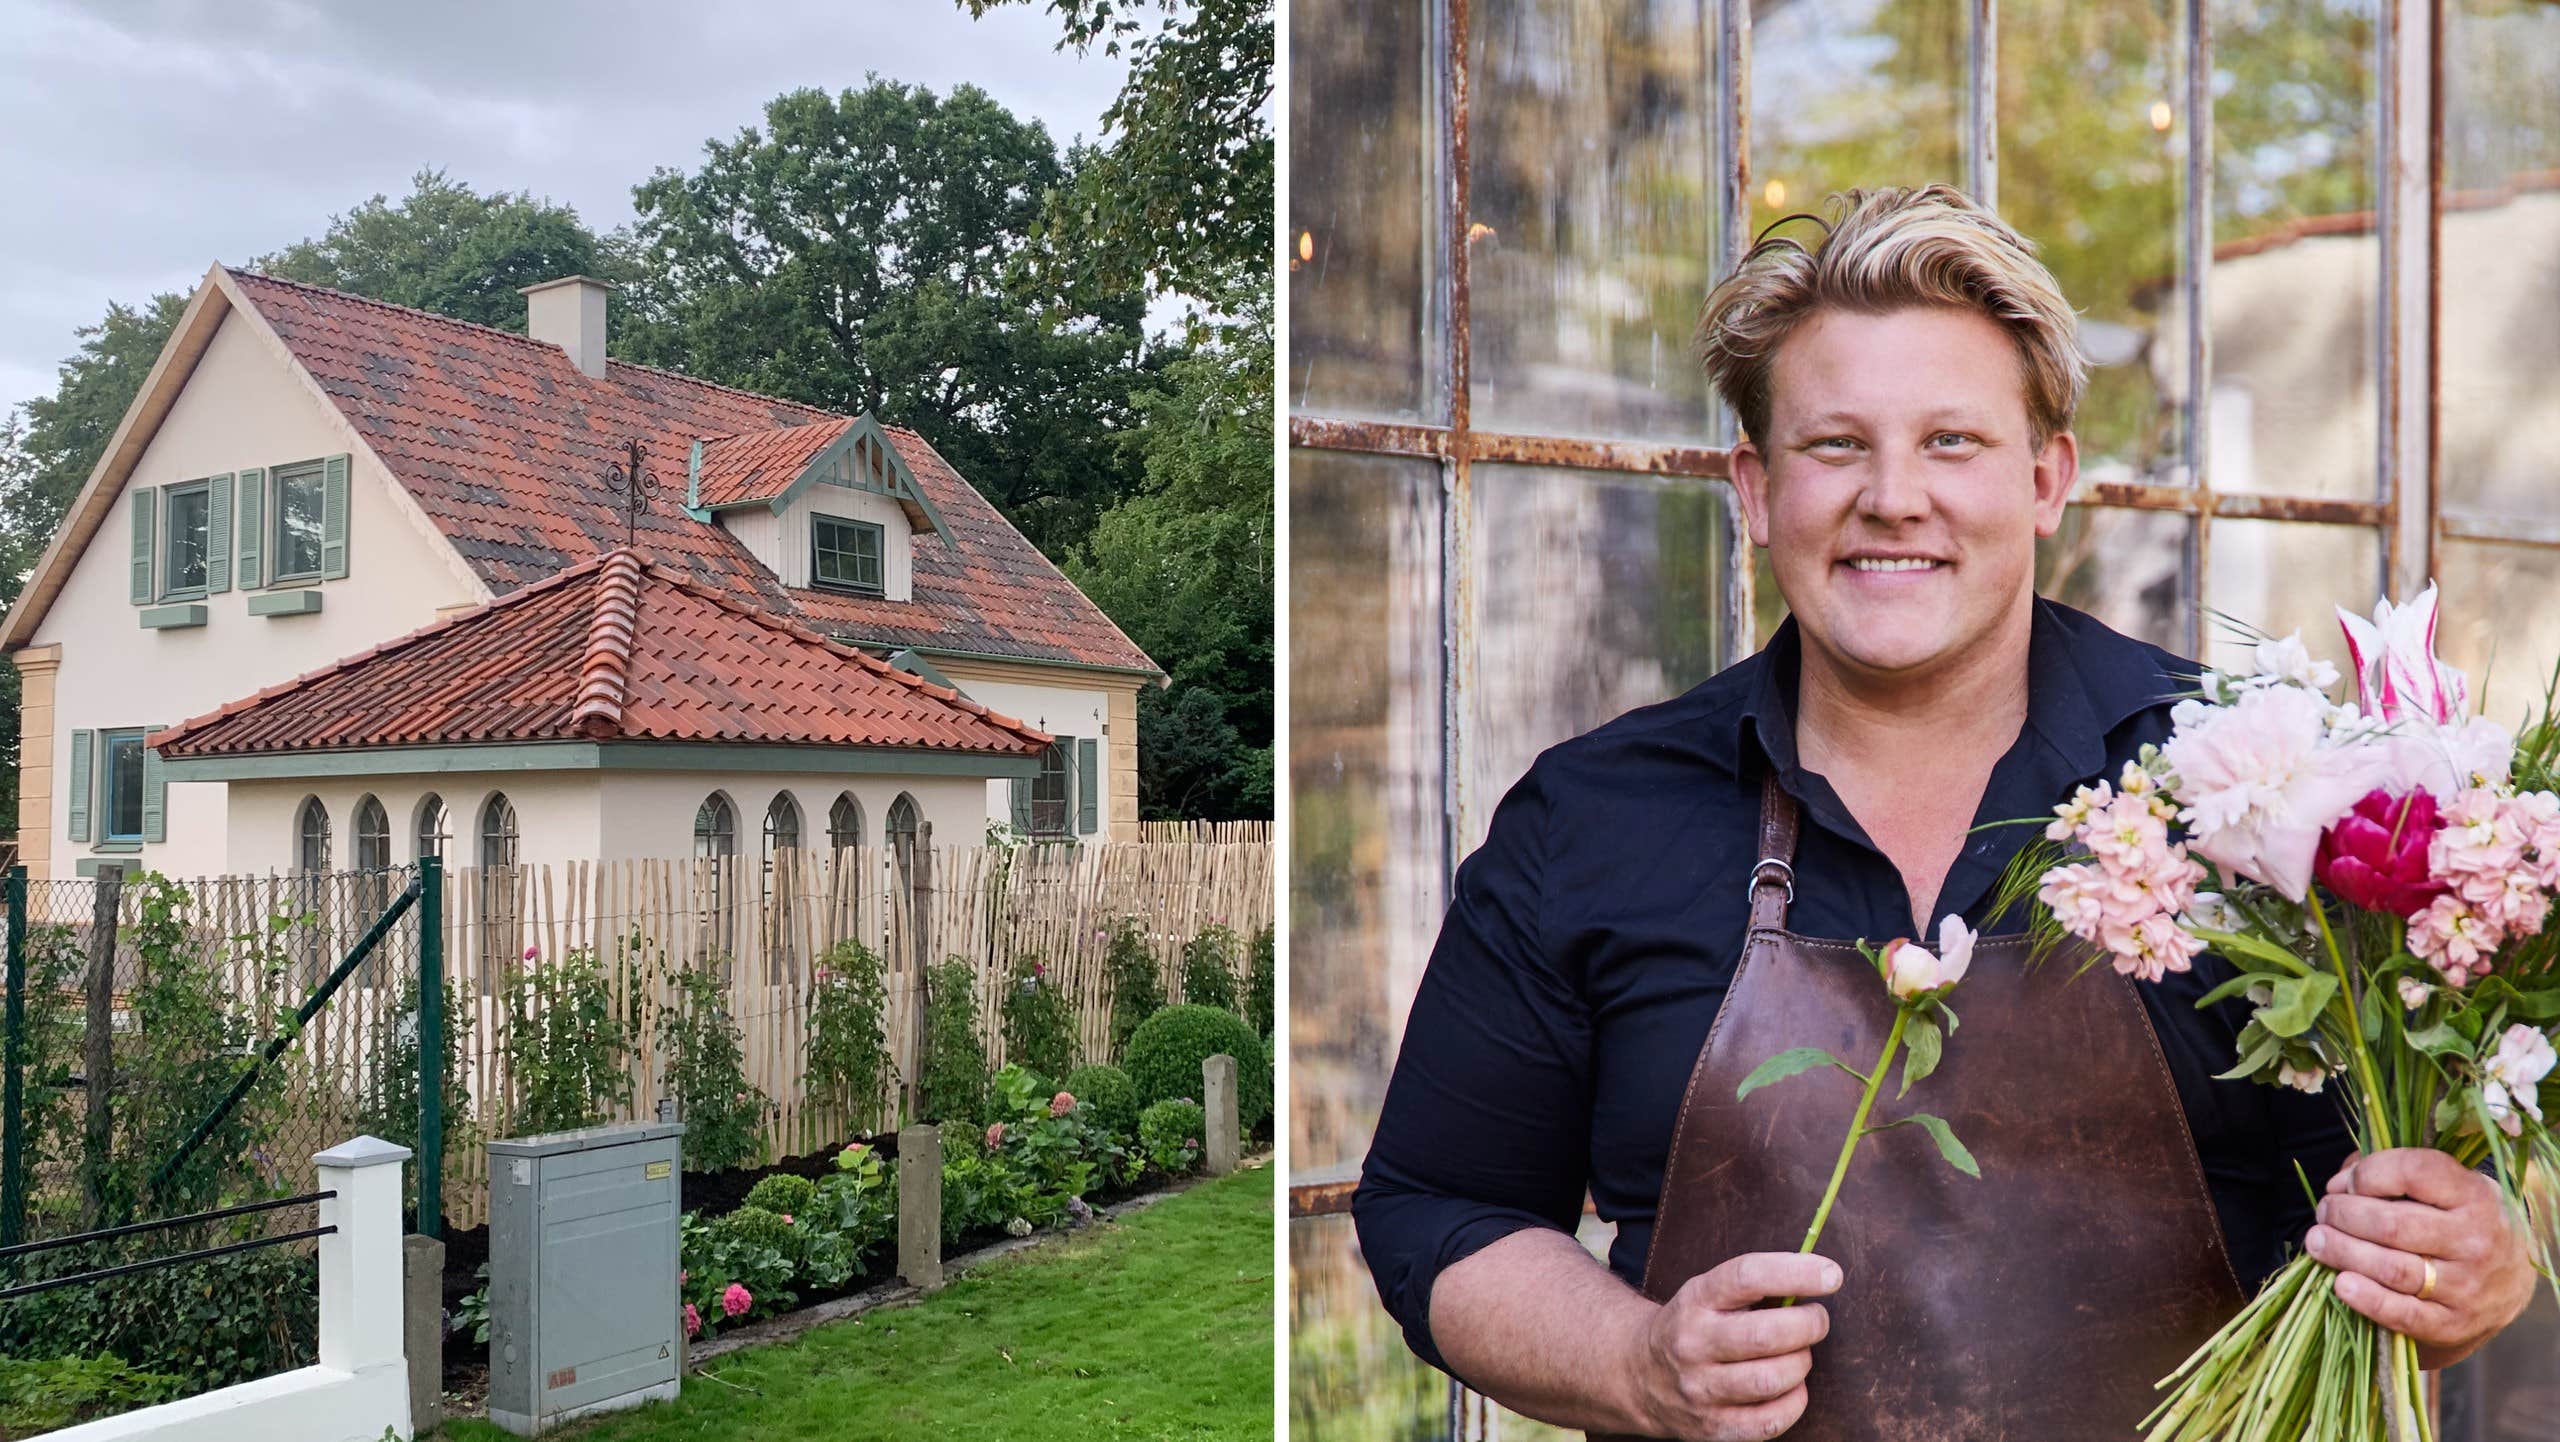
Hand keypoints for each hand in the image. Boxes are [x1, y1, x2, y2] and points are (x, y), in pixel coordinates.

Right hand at [1631, 1252, 1839, 1440]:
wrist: (1639, 1375)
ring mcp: (1700, 1389)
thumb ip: (1755, 1286)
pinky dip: (1794, 1402)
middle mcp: (1693, 1343)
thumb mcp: (1708, 1293)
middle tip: (1817, 1319)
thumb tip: (1819, 1276)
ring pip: (1772, 1379)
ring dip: (1801, 1363)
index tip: (1831, 1275)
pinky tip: (1791, 1387)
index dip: (1795, 1273)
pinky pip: (1770, 1421)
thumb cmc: (1696, 1326)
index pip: (1748, 1277)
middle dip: (1809, 1325)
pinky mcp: (1712, 1427)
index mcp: (1695, 1299)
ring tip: (1799, 1354)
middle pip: (1767, 1335)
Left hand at [2306, 1148, 2534, 1368]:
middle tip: (2323, 1213)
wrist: (2510, 1283)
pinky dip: (2367, 1300)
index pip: (2414, 1172)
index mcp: (2476, 1195)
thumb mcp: (2447, 1187)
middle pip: (2392, 1225)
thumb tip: (2340, 1183)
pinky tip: (2342, 1284)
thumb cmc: (2461, 1222)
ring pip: (2392, 1269)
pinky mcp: (2455, 1324)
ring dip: (2343, 1253)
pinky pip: (2404, 1315)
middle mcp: (2477, 1240)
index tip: (2344, 1184)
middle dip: (2343, 1215)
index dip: (2368, 1173)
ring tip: (2317, 1242)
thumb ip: (2392, 1173)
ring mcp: (2469, 1286)